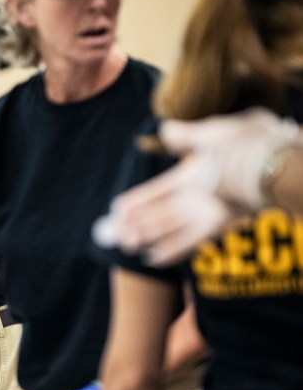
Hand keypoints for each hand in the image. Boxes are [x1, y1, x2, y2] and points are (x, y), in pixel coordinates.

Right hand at [94, 109, 300, 265]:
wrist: (275, 158)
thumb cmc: (247, 141)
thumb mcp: (213, 132)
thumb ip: (187, 136)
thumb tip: (164, 130)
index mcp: (194, 173)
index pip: (158, 190)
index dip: (138, 201)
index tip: (117, 210)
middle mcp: (198, 195)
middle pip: (159, 213)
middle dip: (136, 224)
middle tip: (113, 235)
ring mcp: (208, 210)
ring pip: (170, 227)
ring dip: (147, 237)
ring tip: (126, 245)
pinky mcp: (220, 223)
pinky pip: (190, 239)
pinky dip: (172, 249)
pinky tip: (153, 258)